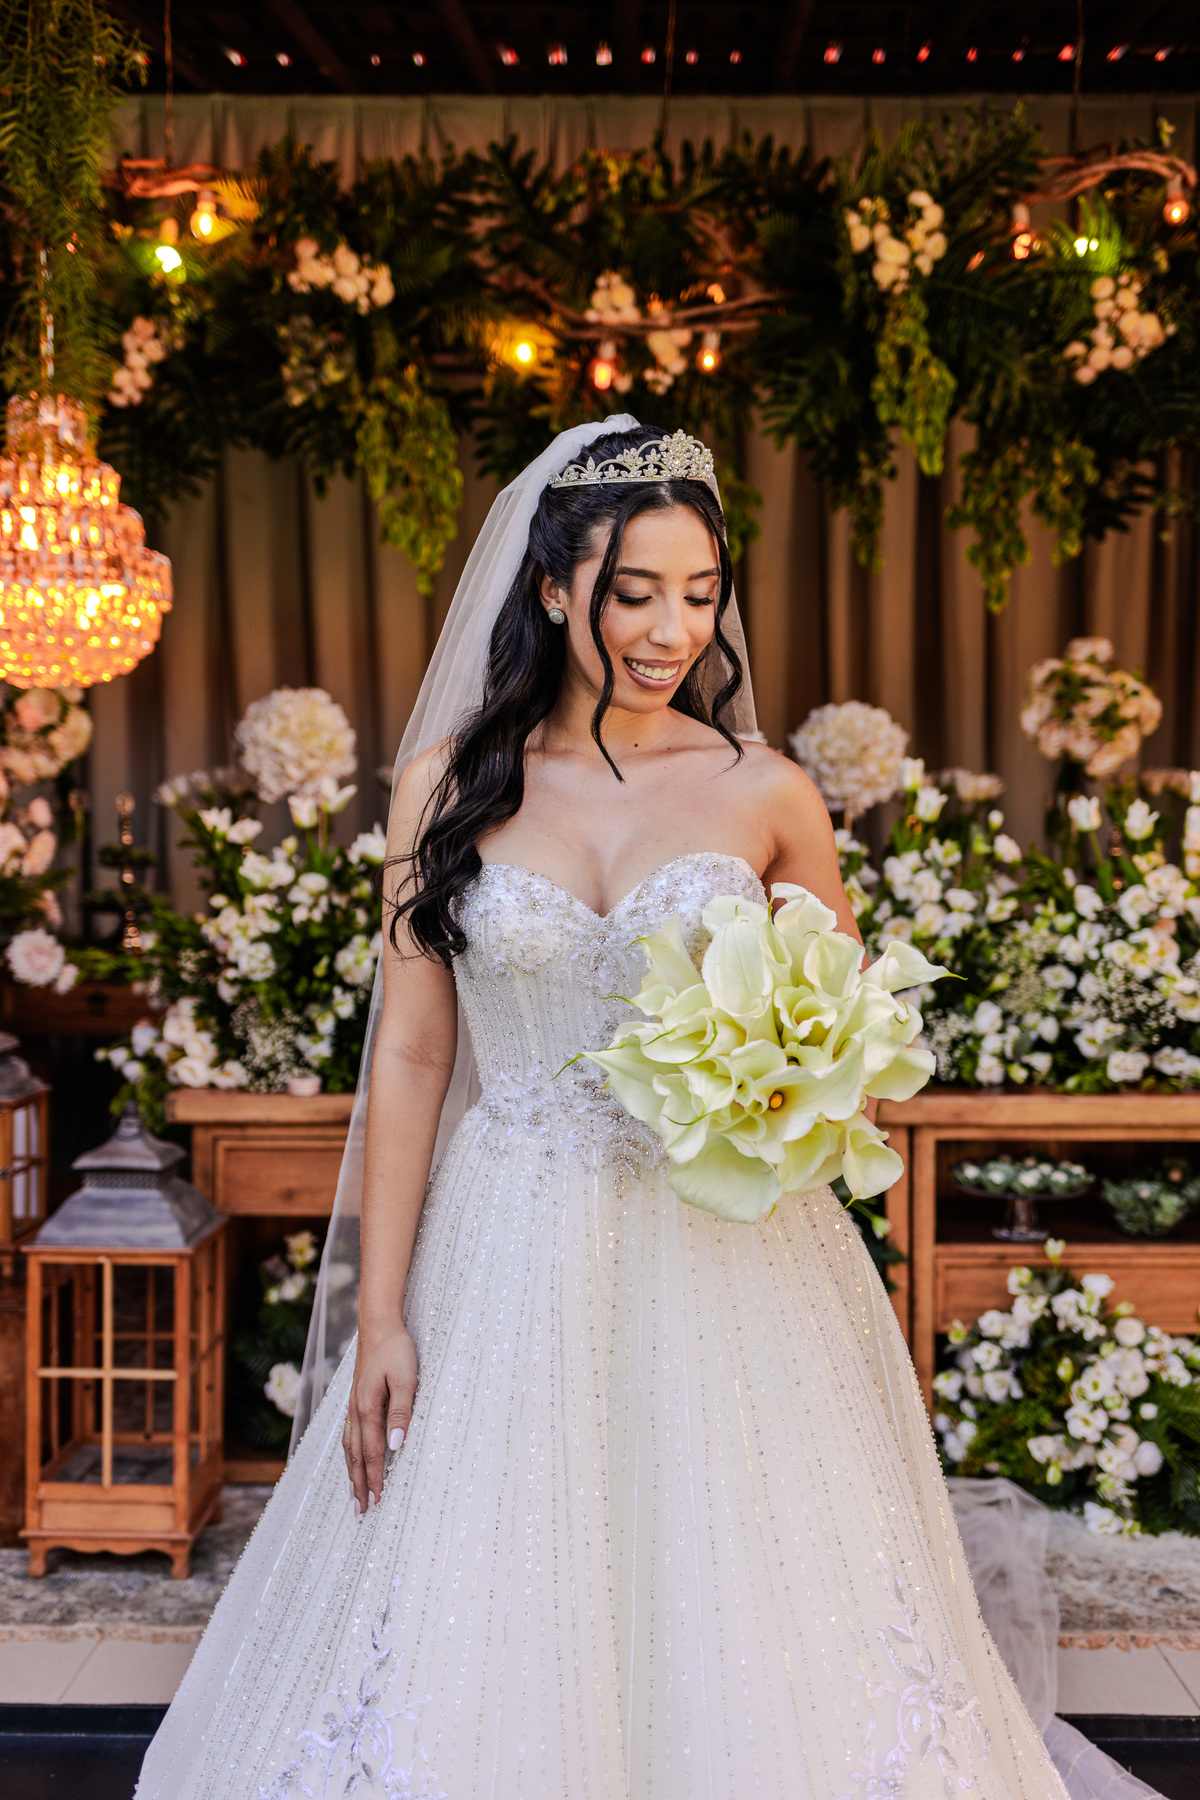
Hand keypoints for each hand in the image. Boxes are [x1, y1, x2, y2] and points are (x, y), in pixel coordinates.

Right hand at [343, 1325, 417, 1512]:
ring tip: (354, 1494)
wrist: (379, 1325)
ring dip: (352, 1472)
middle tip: (362, 1511)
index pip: (371, 1453)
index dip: (375, 1478)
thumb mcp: (406, 1379)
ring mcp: (353, 1405)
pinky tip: (351, 1457)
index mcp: (369, 1408)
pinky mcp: (356, 1398)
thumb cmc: (396, 1350)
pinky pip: (349, 1434)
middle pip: (356, 1456)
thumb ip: (401, 1413)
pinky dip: (349, 1453)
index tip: (378, 1501)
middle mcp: (356, 1411)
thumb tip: (395, 1447)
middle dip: (359, 1484)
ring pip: (349, 1447)